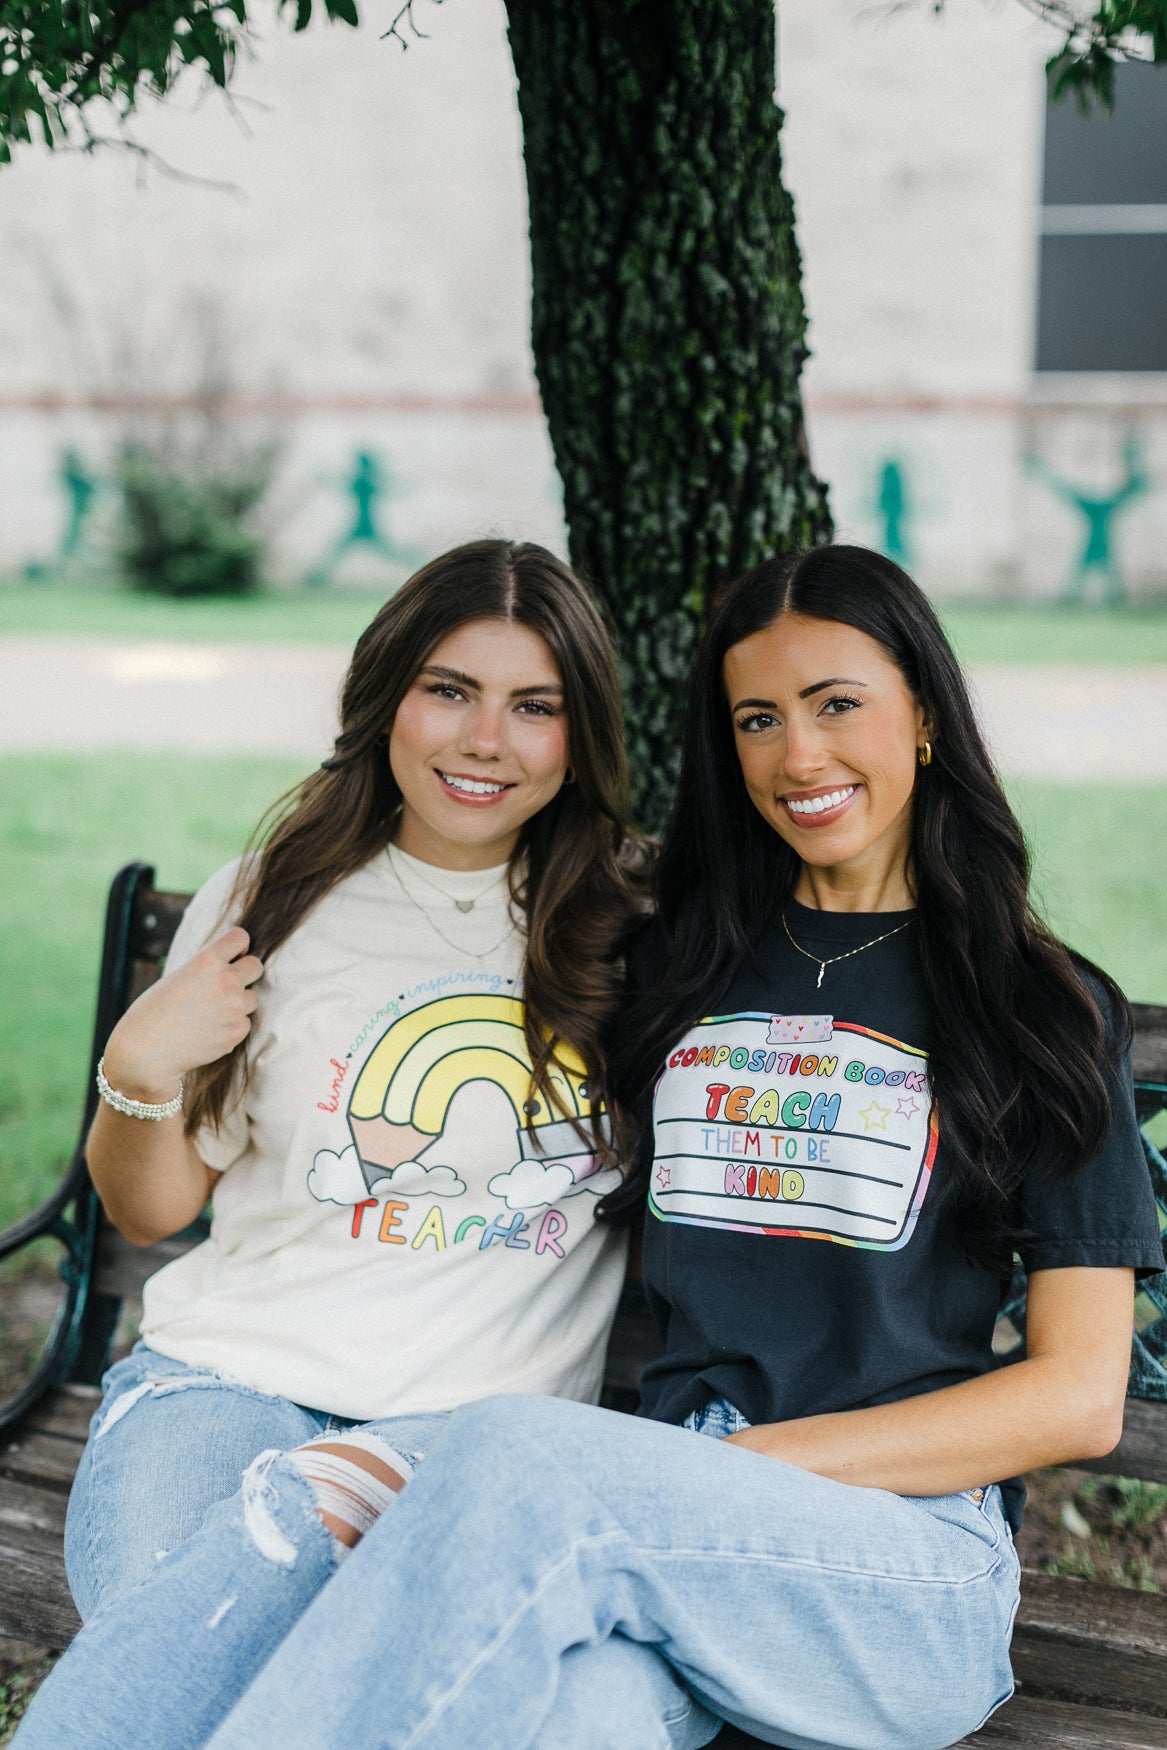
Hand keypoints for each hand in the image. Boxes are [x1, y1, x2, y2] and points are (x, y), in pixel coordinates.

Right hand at [101, 927, 263, 1100]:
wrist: (146, 1052)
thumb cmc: (153, 1013)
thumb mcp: (178, 977)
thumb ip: (206, 969)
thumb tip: (232, 963)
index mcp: (207, 961)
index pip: (240, 937)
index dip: (237, 946)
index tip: (231, 955)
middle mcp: (226, 981)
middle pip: (256, 966)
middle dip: (244, 972)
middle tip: (226, 984)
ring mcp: (235, 1007)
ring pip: (252, 997)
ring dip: (238, 1002)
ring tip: (210, 1012)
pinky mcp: (237, 1031)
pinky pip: (244, 1022)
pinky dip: (232, 1025)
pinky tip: (209, 1030)